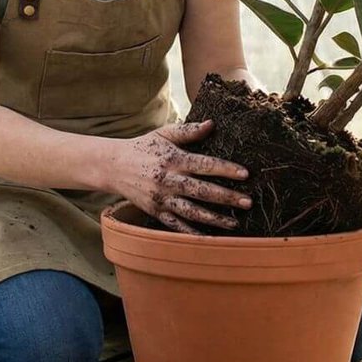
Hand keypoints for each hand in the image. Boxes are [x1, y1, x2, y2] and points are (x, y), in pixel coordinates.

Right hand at [106, 120, 250, 233]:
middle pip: (201, 191)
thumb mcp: (163, 134)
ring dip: (214, 219)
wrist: (113, 166)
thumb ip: (188, 131)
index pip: (204, 165)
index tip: (245, 174)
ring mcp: (161, 198)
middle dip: (226, 197)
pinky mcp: (155, 211)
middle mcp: (168, 180)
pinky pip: (176, 225)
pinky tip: (209, 237)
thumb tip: (212, 124)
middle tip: (248, 202)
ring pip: (191, 211)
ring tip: (235, 223)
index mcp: (173, 159)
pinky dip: (192, 233)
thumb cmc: (143, 147)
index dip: (225, 170)